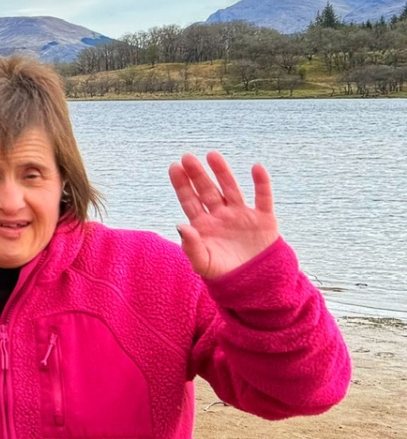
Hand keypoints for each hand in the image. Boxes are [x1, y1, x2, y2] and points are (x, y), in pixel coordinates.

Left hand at [169, 151, 278, 278]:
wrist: (255, 283)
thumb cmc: (224, 274)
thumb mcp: (203, 263)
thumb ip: (191, 246)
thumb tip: (180, 225)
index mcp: (204, 225)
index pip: (190, 201)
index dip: (182, 185)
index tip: (174, 167)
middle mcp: (221, 215)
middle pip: (208, 191)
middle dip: (198, 175)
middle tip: (187, 157)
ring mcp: (242, 215)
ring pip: (231, 189)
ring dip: (223, 173)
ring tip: (212, 155)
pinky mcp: (264, 219)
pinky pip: (263, 198)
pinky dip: (261, 184)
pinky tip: (256, 168)